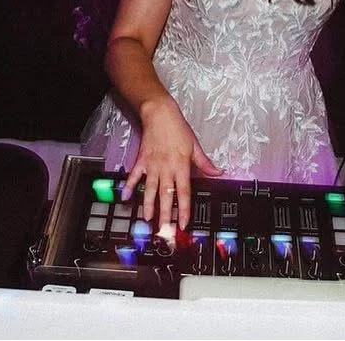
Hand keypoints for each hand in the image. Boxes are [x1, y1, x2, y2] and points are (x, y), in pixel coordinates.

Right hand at [123, 99, 223, 230]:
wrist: (160, 114)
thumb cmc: (178, 128)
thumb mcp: (195, 145)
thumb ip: (205, 163)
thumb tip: (218, 172)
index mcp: (181, 166)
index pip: (184, 192)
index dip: (184, 210)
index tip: (184, 224)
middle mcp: (166, 168)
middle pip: (166, 196)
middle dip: (165, 215)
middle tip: (164, 231)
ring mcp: (152, 165)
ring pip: (150, 190)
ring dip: (149, 206)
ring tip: (148, 220)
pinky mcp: (142, 161)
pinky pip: (135, 176)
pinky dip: (130, 186)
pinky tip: (126, 197)